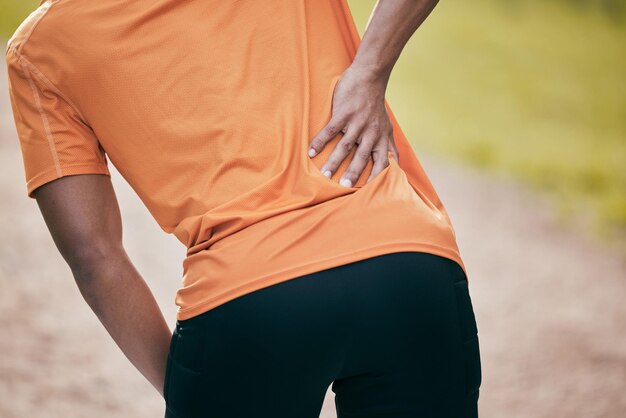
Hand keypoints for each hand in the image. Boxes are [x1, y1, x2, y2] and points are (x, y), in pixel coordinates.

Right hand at [308, 65, 398, 186]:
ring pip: (345, 146)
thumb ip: (390, 147)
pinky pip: (330, 131)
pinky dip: (320, 142)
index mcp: (381, 138)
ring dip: (334, 161)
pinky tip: (311, 152)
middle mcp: (370, 132)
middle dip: (352, 173)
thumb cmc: (375, 105)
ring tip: (325, 174)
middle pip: (361, 157)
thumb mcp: (387, 127)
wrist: (369, 77)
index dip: (376, 177)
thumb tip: (397, 167)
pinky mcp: (343, 113)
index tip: (367, 191)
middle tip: (343, 186)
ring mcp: (356, 122)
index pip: (381, 162)